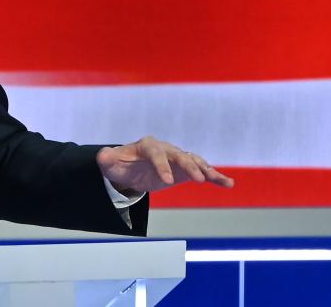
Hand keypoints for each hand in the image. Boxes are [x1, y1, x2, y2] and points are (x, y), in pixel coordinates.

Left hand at [96, 136, 234, 194]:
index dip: (161, 166)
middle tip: (197, 179)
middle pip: (179, 155)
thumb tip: (103, 156)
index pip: (156, 153)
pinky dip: (214, 176)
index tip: (167, 181)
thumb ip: (107, 159)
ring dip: (207, 170)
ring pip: (194, 161)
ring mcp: (177, 158)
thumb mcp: (110, 162)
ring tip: (220, 180)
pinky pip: (202, 172)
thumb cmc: (119, 164)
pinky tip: (228, 184)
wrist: (129, 168)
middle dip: (188, 166)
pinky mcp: (184, 170)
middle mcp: (165, 149)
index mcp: (147, 145)